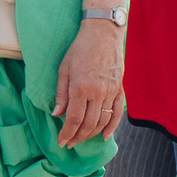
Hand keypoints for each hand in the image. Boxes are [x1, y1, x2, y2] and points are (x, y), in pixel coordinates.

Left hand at [53, 19, 125, 146]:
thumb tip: (57, 114)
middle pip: (88, 124)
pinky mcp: (119, 89)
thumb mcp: (64, 68)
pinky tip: (104, 136)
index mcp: (80, 87)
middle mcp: (97, 92)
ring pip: (102, 121)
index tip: (62, 142)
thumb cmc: (79, 49)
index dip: (67, 134)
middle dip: (78, 137)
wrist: (102, 33)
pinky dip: (112, 127)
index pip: (73, 119)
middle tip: (70, 143)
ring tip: (82, 138)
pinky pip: (118, 113)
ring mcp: (110, 92)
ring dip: (92, 134)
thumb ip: (61, 94)